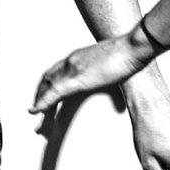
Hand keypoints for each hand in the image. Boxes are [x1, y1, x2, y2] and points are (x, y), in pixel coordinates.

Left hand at [31, 31, 147, 122]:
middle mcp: (71, 61)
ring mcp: (73, 69)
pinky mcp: (78, 79)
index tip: (45, 100)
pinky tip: (35, 111)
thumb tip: (108, 79)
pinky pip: (55, 93)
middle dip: (41, 98)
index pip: (55, 72)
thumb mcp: (110, 63)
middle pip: (48, 81)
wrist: (133, 47)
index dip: (47, 87)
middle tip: (38, 116)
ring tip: (38, 123)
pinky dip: (42, 102)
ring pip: (49, 89)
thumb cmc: (128, 54)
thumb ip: (104, 71)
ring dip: (41, 105)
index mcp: (78, 57)